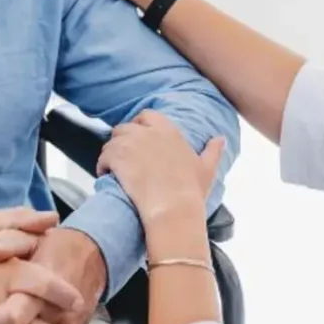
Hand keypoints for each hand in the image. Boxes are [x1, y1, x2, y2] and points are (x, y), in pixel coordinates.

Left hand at [99, 110, 226, 225]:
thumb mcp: (207, 169)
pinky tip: (106, 175)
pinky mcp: (117, 157)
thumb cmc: (190, 192)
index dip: (138, 125)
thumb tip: (220, 139)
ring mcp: (131, 143)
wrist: (172, 208)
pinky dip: (102, 166)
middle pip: (125, 128)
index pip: (147, 116)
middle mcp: (148, 133)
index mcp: (169, 131)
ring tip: (113, 168)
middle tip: (123, 156)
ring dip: (110, 154)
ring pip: (111, 142)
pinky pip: (103, 157)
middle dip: (121, 140)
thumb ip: (213, 151)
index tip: (137, 137)